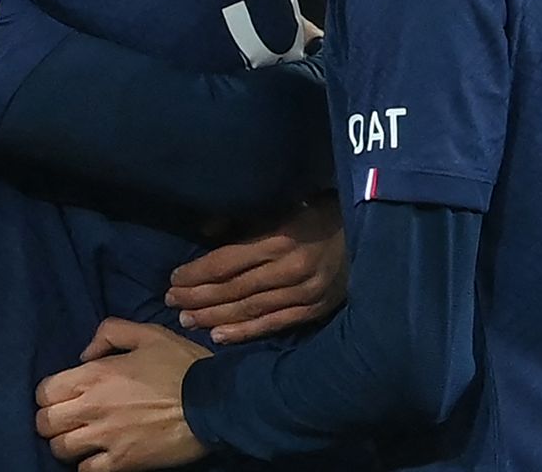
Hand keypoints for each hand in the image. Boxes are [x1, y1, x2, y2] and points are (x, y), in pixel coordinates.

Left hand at [35, 318, 210, 470]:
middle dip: (51, 420)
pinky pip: (86, 471)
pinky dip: (86, 465)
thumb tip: (84, 354)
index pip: (44, 391)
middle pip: (44, 423)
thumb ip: (110, 333)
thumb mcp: (147, 334)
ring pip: (60, 449)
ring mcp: (106, 438)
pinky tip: (97, 456)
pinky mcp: (123, 462)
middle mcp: (92, 407)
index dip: (49, 394)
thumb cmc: (182, 366)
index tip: (62, 396)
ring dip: (66, 444)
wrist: (214, 403)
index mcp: (94, 374)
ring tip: (80, 439)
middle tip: (67, 419)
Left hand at [167, 194, 345, 342]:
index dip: (196, 272)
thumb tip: (204, 231)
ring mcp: (304, 293)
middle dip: (198, 297)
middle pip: (233, 288)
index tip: (173, 278)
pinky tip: (220, 337)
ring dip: (214, 317)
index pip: (226, 261)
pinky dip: (246, 332)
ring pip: (250, 309)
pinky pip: (274, 324)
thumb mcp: (282, 204)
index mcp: (279, 238)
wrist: (370, 232)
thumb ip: (244, 221)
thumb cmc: (320, 212)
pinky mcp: (315, 309)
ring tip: (187, 320)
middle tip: (171, 302)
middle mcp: (289, 269)